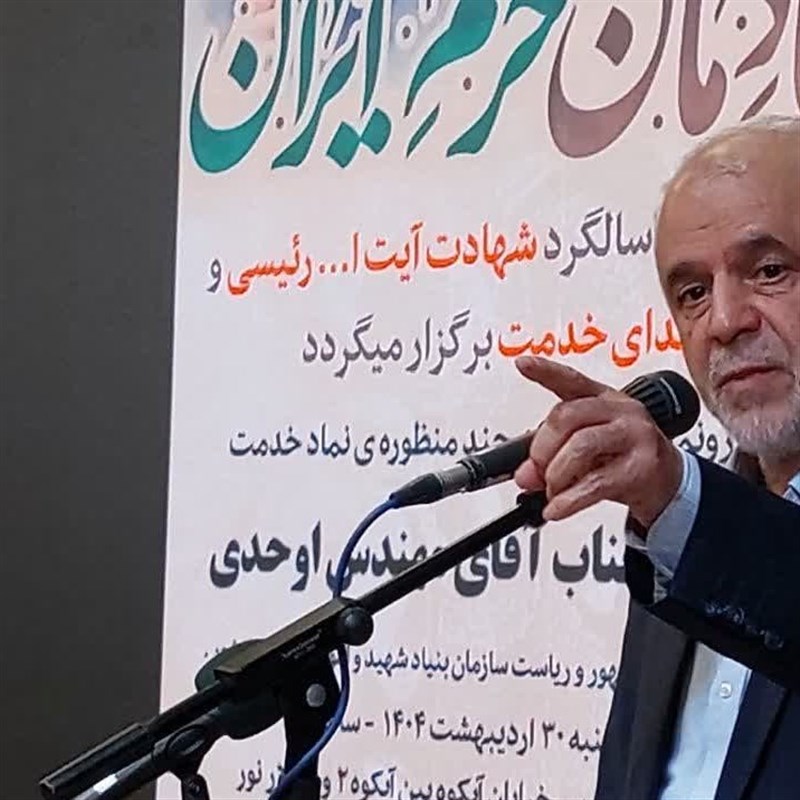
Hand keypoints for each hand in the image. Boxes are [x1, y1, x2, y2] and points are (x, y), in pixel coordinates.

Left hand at [513, 356, 683, 527]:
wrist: (669, 483)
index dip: (546, 371)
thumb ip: (550, 455)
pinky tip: (557, 508)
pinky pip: (596, 483)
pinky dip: (569, 500)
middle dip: (542, 449)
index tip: (523, 364)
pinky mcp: (642, 467)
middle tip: (538, 471)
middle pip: (566, 416)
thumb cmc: (623, 457)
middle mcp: (620, 410)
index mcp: (603, 398)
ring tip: (552, 491)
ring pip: (580, 446)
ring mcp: (634, 436)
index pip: (571, 380)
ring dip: (556, 475)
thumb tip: (525, 475)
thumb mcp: (585, 451)